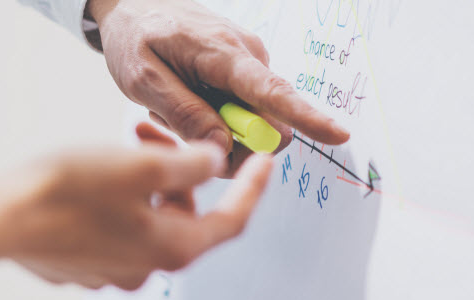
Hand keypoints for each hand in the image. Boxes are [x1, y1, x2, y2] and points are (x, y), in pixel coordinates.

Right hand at [0, 123, 273, 289]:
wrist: (2, 216)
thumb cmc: (68, 191)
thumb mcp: (142, 165)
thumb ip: (189, 165)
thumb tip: (213, 163)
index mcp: (172, 248)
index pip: (231, 221)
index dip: (252, 189)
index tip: (265, 164)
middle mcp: (146, 267)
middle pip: (186, 218)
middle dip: (182, 175)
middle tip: (158, 136)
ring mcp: (112, 270)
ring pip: (149, 221)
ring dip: (147, 184)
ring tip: (125, 149)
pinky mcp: (82, 264)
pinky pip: (115, 230)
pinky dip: (118, 201)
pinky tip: (96, 175)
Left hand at [87, 0, 348, 175]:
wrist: (134, 2)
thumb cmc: (135, 36)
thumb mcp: (141, 78)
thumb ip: (183, 114)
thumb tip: (224, 146)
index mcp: (222, 53)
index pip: (271, 91)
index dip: (307, 118)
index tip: (338, 135)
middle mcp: (246, 55)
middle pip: (267, 121)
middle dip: (233, 142)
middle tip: (181, 130)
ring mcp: (248, 62)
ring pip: (251, 121)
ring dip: (214, 127)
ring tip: (173, 103)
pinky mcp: (243, 70)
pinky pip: (241, 110)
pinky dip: (213, 115)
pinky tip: (184, 97)